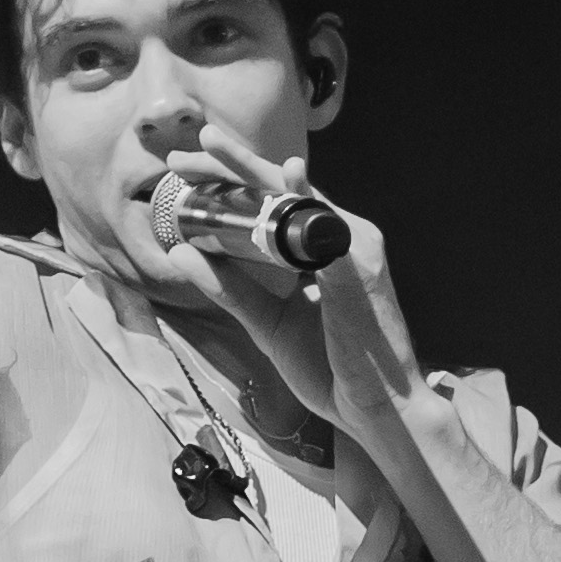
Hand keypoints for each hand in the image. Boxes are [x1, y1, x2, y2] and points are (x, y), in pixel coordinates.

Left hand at [156, 118, 426, 451]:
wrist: (378, 411)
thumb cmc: (331, 369)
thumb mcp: (268, 325)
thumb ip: (229, 289)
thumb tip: (182, 252)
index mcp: (322, 251)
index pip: (274, 204)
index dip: (233, 183)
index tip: (190, 173)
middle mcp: (342, 239)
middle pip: (282, 188)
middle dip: (232, 165)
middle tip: (186, 153)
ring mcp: (356, 250)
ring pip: (300, 196)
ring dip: (255, 171)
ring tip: (212, 150)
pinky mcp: (362, 269)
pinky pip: (327, 229)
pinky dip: (303, 201)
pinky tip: (284, 177)